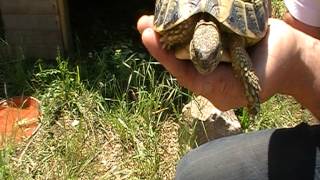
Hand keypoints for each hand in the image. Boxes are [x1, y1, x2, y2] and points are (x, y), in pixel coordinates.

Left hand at [137, 16, 301, 110]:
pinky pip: (201, 21)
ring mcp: (212, 42)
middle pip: (178, 49)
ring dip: (169, 24)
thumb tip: (189, 78)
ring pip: (186, 33)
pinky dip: (189, 14)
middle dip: (160, 37)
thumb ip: (217, 87)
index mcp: (206, 77)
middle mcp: (205, 59)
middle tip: (143, 24)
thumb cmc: (269, 75)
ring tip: (149, 17)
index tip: (149, 36)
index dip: (163, 53)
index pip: (180, 67)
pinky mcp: (219, 28)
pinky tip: (176, 7)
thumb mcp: (242, 89)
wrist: (292, 57)